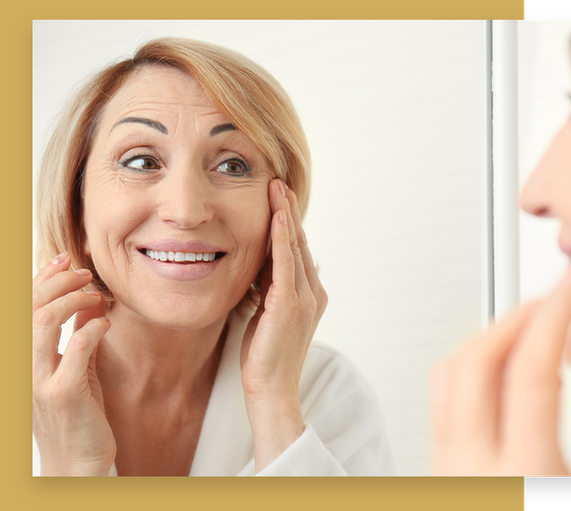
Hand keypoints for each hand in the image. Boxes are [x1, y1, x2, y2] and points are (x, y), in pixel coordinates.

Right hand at [32, 252, 114, 475]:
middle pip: (30, 309)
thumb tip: (87, 302)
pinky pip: (75, 350)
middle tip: (86, 273)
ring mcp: (38, 382)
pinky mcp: (62, 395)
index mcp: (23, 359)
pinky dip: (91, 329)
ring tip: (95, 295)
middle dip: (58, 282)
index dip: (42, 278)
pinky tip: (106, 323)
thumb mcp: (76, 369)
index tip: (65, 259)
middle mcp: (23, 368)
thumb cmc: (78, 416)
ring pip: (42, 324)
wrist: (78, 464)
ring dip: (72, 300)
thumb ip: (77, 336)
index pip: (23, 307)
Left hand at [240, 179, 327, 471]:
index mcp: (308, 294)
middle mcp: (312, 292)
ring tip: (277, 188)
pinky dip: (282, 237)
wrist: (271, 389)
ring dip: (285, 215)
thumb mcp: (266, 316)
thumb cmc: (264, 356)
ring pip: (294, 247)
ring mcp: (305, 297)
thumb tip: (258, 269)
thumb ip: (267, 290)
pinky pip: (286, 262)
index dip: (287, 223)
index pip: (297, 251)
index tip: (277, 197)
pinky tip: (277, 216)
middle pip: (299, 243)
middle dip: (287, 211)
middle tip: (277, 181)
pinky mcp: (290, 304)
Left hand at [431, 265, 570, 475]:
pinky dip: (468, 367)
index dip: (555, 315)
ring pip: (446, 376)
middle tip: (554, 299)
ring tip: (530, 326)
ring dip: (487, 337)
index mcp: (524, 477)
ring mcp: (446, 471)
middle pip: (475, 363)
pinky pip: (439, 401)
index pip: (529, 371)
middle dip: (516, 316)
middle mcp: (470, 472)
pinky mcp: (438, 471)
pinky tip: (505, 367)